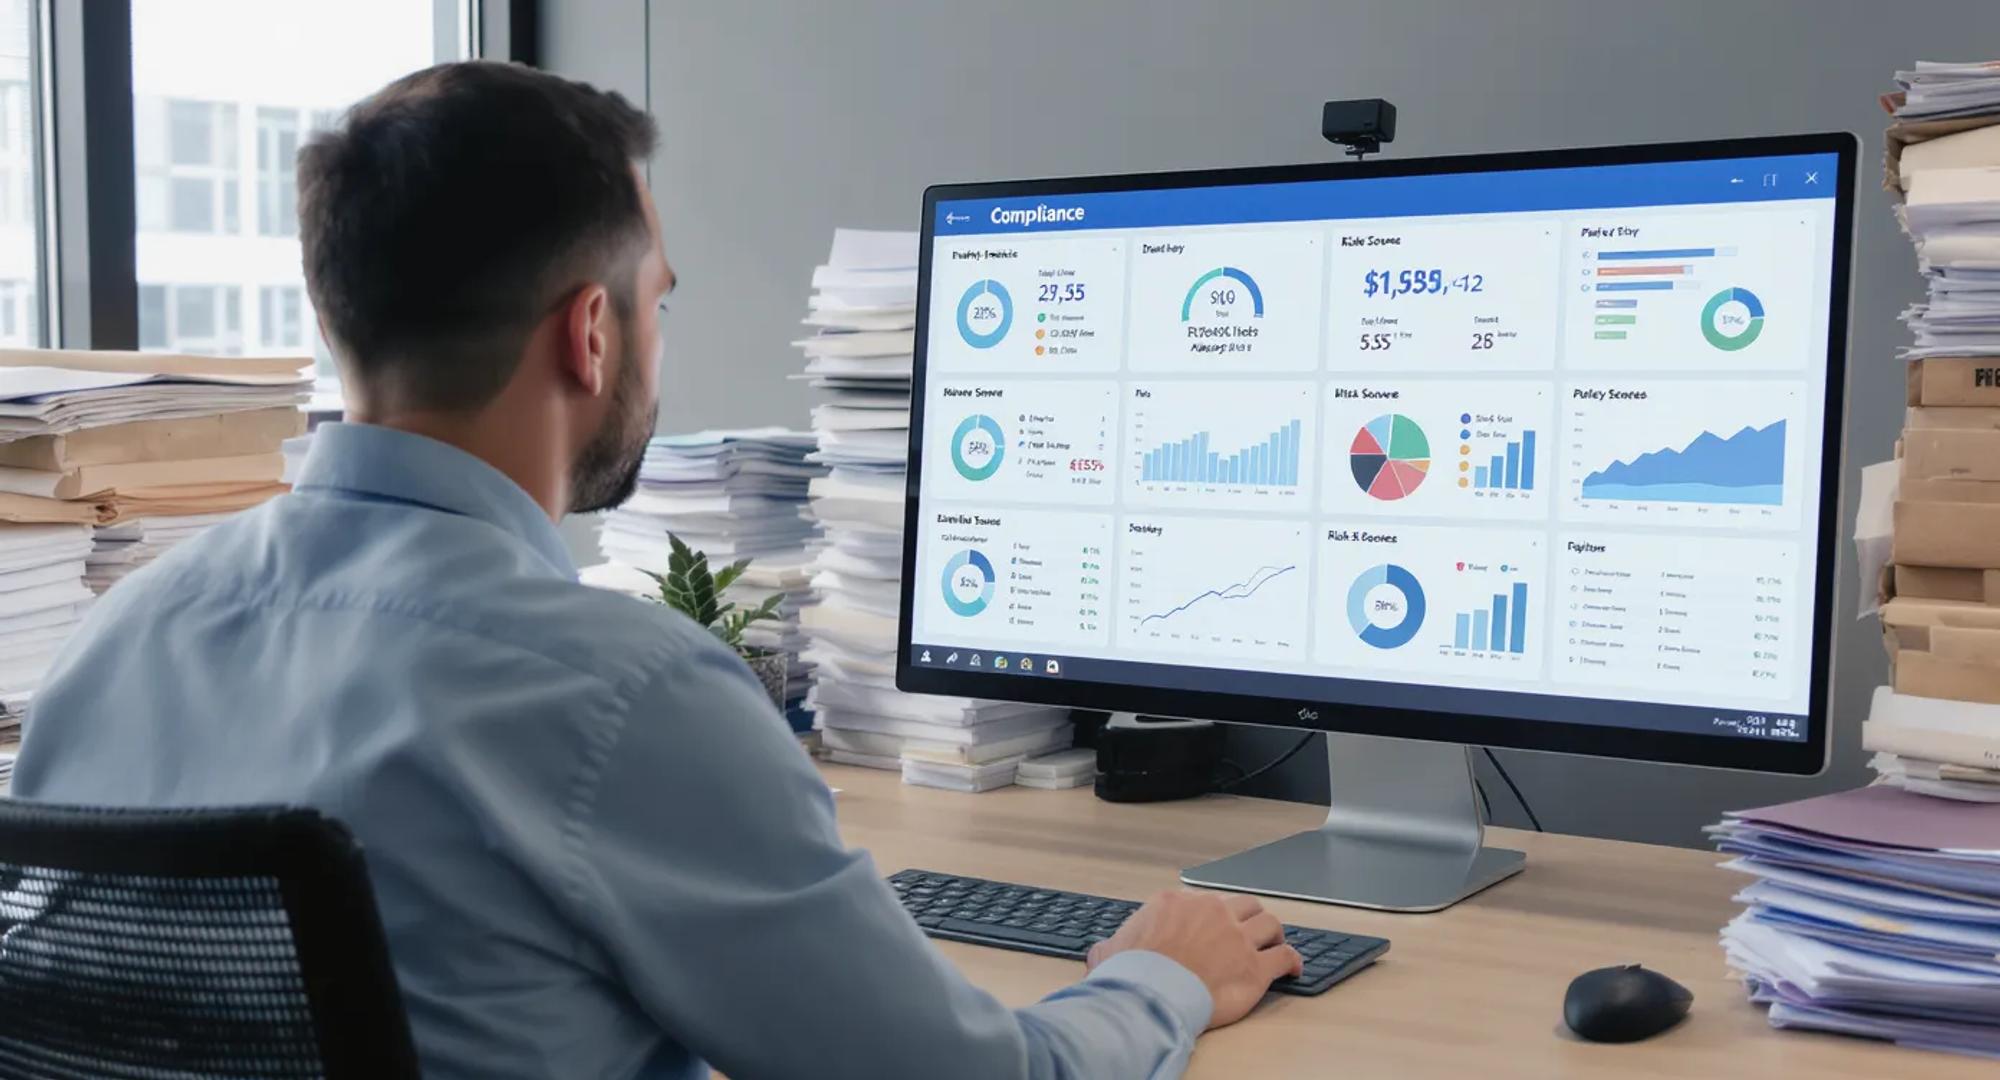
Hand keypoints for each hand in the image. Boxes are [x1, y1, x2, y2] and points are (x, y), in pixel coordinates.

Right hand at [1086, 889, 1302, 1028]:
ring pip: (1269, 923)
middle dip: (1247, 916)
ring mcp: (1236, 938)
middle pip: (1242, 904)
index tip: (1211, 931)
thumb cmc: (1131, 975)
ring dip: (1273, 933)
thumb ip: (1111, 945)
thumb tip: (1103, 951)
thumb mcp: (1110, 950)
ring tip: (1274, 943)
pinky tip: (1293, 968)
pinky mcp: (1254, 967)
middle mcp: (1211, 913)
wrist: (1150, 994)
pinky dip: (1292, 961)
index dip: (1210, 918)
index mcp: (1177, 904)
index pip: (1203, 903)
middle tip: (1248, 930)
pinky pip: (1284, 956)